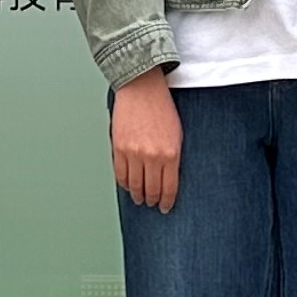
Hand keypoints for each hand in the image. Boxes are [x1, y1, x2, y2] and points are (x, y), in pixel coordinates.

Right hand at [111, 75, 182, 210]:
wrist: (142, 88)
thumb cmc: (162, 108)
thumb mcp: (177, 134)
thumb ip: (173, 158)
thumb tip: (168, 179)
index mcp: (170, 154)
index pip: (168, 188)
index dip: (166, 201)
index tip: (164, 207)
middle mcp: (152, 156)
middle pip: (151, 189)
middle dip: (152, 200)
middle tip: (151, 203)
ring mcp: (133, 152)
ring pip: (134, 184)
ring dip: (137, 195)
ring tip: (139, 198)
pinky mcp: (119, 147)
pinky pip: (120, 173)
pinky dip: (124, 183)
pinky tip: (128, 186)